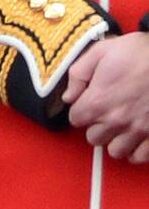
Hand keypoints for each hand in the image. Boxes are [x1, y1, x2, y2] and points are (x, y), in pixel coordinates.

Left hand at [62, 33, 148, 162]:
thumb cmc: (141, 52)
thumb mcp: (102, 51)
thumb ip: (78, 74)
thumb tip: (68, 96)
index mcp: (97, 102)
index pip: (75, 119)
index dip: (82, 109)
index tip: (92, 101)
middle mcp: (115, 121)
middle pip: (94, 137)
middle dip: (98, 126)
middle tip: (109, 112)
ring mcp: (138, 130)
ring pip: (115, 150)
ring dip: (117, 140)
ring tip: (124, 125)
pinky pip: (139, 157)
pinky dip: (137, 150)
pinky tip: (138, 137)